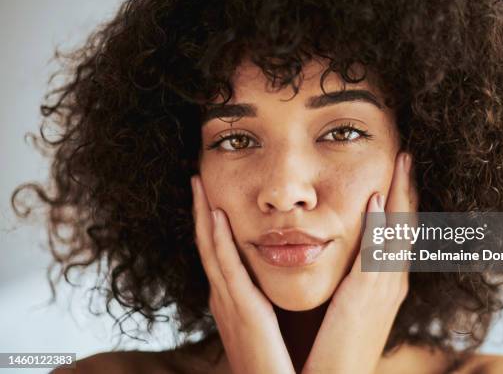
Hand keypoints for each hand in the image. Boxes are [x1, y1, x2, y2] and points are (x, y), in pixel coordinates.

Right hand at [191, 175, 295, 373]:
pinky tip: (216, 216)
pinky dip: (218, 240)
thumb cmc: (275, 363)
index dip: (210, 222)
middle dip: (199, 211)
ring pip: (211, 249)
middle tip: (196, 178)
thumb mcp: (264, 326)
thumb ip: (261, 303)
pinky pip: (227, 269)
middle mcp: (224, 298)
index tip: (210, 193)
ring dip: (203, 216)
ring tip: (198, 184)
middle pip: (207, 244)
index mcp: (233, 299)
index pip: (217, 252)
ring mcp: (229, 303)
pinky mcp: (242, 312)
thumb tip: (266, 284)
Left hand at [302, 152, 417, 373]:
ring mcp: (385, 288)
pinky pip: (378, 251)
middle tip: (406, 154)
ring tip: (402, 161)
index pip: (397, 231)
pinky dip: (382, 223)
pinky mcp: (368, 296)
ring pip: (400, 230)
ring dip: (401, 194)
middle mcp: (392, 282)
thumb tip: (343, 253)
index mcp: (385, 283)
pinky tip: (378, 196)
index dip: (399, 198)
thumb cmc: (333, 346)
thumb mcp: (345, 306)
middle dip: (407, 188)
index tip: (397, 169)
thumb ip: (349, 278)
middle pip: (406, 224)